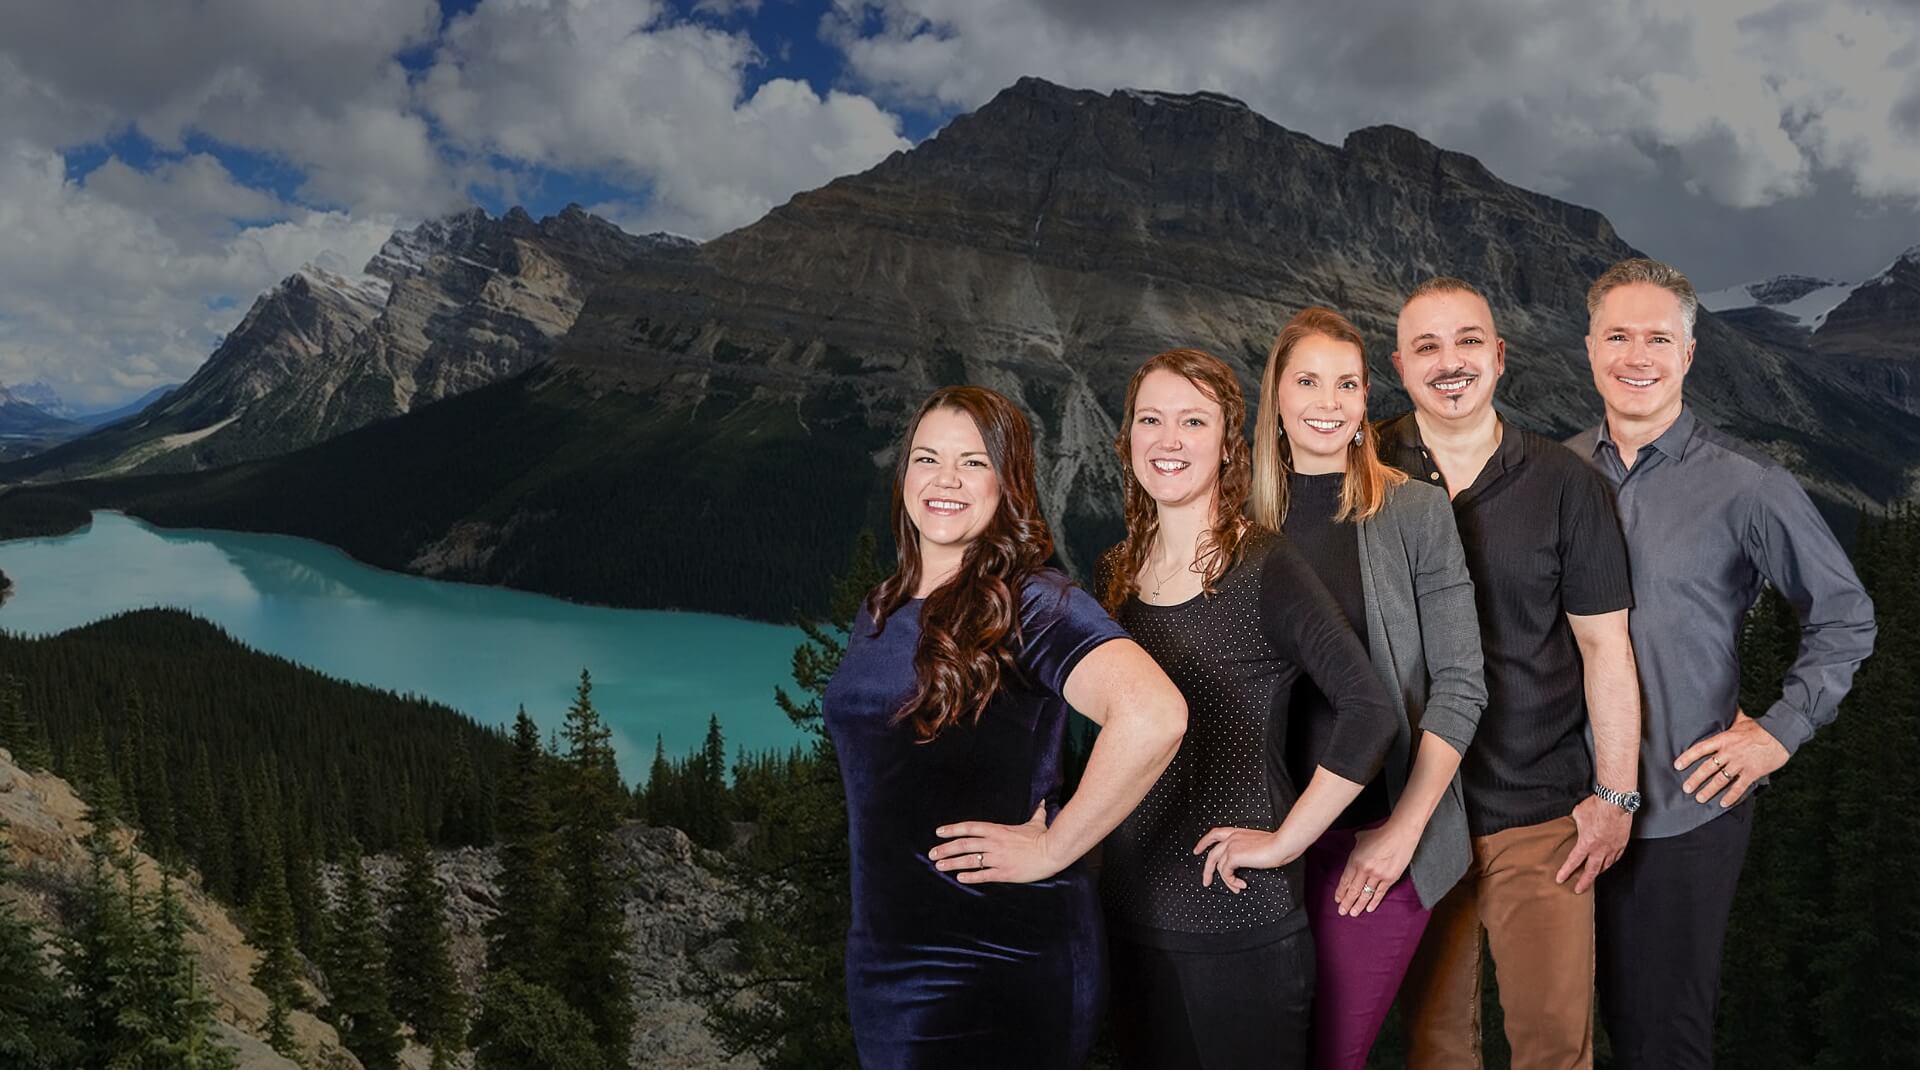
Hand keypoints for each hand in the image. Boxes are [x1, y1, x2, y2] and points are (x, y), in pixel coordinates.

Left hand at [929, 805, 1063, 884]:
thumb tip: (1043, 801)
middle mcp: (994, 843)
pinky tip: (959, 878)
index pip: (969, 828)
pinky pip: (983, 875)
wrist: (1052, 851)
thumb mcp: (1036, 822)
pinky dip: (970, 876)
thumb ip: (1036, 812)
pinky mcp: (1004, 873)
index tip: (938, 832)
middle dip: (946, 849)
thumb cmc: (1043, 836)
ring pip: (969, 860)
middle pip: (964, 845)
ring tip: (939, 866)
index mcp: (998, 830)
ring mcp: (998, 858)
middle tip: (932, 854)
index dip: (952, 830)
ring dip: (952, 863)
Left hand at [1192, 826, 1301, 893]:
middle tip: (1206, 881)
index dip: (1204, 842)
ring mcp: (1231, 846)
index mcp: (1237, 832)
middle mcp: (1231, 837)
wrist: (1281, 845)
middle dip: (1207, 870)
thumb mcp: (1258, 844)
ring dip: (1226, 881)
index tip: (1197, 850)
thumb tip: (1245, 862)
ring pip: (1219, 866)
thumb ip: (1247, 849)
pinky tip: (1241, 884)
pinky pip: (1226, 873)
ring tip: (1235, 888)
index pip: (1215, 834)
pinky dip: (1231, 881)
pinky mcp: (1233, 856)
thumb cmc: (1276, 845)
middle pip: (1211, 854)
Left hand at [1336, 823, 1418, 915]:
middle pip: (1354, 890)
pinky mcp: (1390, 879)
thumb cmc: (1380, 834)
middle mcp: (1365, 870)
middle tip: (1342, 912)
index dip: (1341, 892)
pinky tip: (1369, 909)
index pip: (1345, 880)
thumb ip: (1356, 846)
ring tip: (1353, 913)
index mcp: (1355, 860)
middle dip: (1347, 902)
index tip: (1337, 900)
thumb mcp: (1362, 838)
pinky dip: (1374, 902)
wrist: (1400, 834)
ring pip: (1366, 894)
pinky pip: (1380, 893)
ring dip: (1359, 905)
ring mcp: (1378, 875)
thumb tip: (1355, 844)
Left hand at [1555, 794, 1630, 893]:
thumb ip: (1575, 823)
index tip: (1560, 879)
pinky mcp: (1622, 843)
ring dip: (1598, 872)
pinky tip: (1609, 863)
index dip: (1566, 872)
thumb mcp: (1577, 814)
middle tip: (1579, 890)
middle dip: (1584, 882)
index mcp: (1586, 843)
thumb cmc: (1597, 806)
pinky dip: (1611, 862)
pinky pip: (1616, 857)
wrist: (1616, 802)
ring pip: (1605, 865)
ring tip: (1593, 877)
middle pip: (1591, 871)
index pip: (1573, 861)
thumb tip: (1574, 824)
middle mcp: (1600, 849)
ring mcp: (1613, 847)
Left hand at [1675, 709, 1788, 808]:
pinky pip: (1739, 787)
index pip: (1701, 749)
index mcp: (1724, 739)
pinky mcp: (1752, 773)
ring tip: (1700, 798)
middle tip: (1686, 788)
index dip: (1687, 758)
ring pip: (1720, 780)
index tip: (1677, 766)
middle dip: (1695, 779)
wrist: (1782, 735)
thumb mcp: (1742, 720)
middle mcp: (1729, 753)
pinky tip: (1723, 803)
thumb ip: (1730, 718)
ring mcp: (1740, 764)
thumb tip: (1723, 707)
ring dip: (1709, 790)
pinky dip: (1731, 796)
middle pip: (1708, 768)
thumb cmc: (1761, 727)